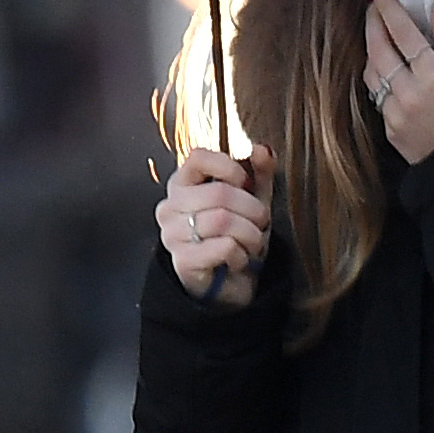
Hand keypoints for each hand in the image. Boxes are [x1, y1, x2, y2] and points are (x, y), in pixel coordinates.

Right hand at [158, 144, 272, 305]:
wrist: (230, 283)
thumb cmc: (237, 237)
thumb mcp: (253, 201)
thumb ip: (259, 173)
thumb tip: (263, 149)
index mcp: (182, 185)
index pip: (198, 157)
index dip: (229, 167)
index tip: (246, 184)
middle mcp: (170, 206)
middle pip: (219, 193)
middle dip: (252, 209)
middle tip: (259, 223)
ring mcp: (172, 234)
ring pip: (223, 221)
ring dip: (250, 235)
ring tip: (251, 243)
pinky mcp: (182, 261)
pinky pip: (224, 246)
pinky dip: (241, 254)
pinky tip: (237, 259)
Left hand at [362, 0, 433, 162]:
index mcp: (433, 75)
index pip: (402, 32)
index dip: (388, 8)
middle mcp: (408, 91)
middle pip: (378, 48)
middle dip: (372, 23)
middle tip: (372, 6)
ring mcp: (394, 112)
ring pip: (372, 72)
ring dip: (370, 49)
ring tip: (376, 34)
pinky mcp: (388, 129)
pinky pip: (377, 96)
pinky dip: (378, 78)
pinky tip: (385, 70)